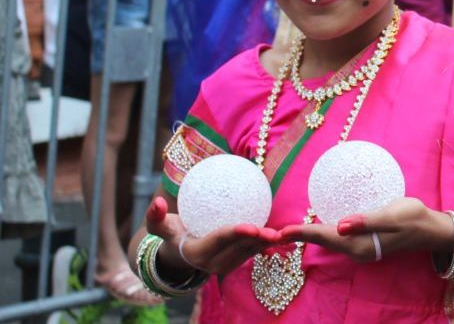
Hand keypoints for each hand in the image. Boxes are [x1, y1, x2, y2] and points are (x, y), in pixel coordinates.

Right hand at [143, 196, 280, 276]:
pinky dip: (266, 243)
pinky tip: (283, 233)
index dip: (236, 234)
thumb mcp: (159, 227)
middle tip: (275, 232)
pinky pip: (253, 251)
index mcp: (197, 252)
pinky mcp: (235, 262)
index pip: (219, 240)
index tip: (252, 226)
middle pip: (239, 249)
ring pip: (249, 253)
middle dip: (257, 242)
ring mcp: (225, 265)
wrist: (178, 254)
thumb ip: (155, 216)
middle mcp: (213, 263)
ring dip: (267, 245)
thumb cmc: (170, 234)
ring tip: (285, 234)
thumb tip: (156, 202)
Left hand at [279, 197, 452, 262]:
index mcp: (360, 244)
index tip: (281, 230)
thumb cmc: (414, 218)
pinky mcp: (364, 243)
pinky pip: (338, 239)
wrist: (431, 229)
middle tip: (274, 232)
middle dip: (300, 236)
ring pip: (329, 241)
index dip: (303, 232)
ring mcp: (360, 248)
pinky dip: (323, 233)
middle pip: (323, 241)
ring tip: (288, 230)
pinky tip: (316, 227)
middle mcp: (356, 250)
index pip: (326, 236)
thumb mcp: (392, 215)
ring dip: (309, 235)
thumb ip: (366, 220)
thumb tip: (340, 225)